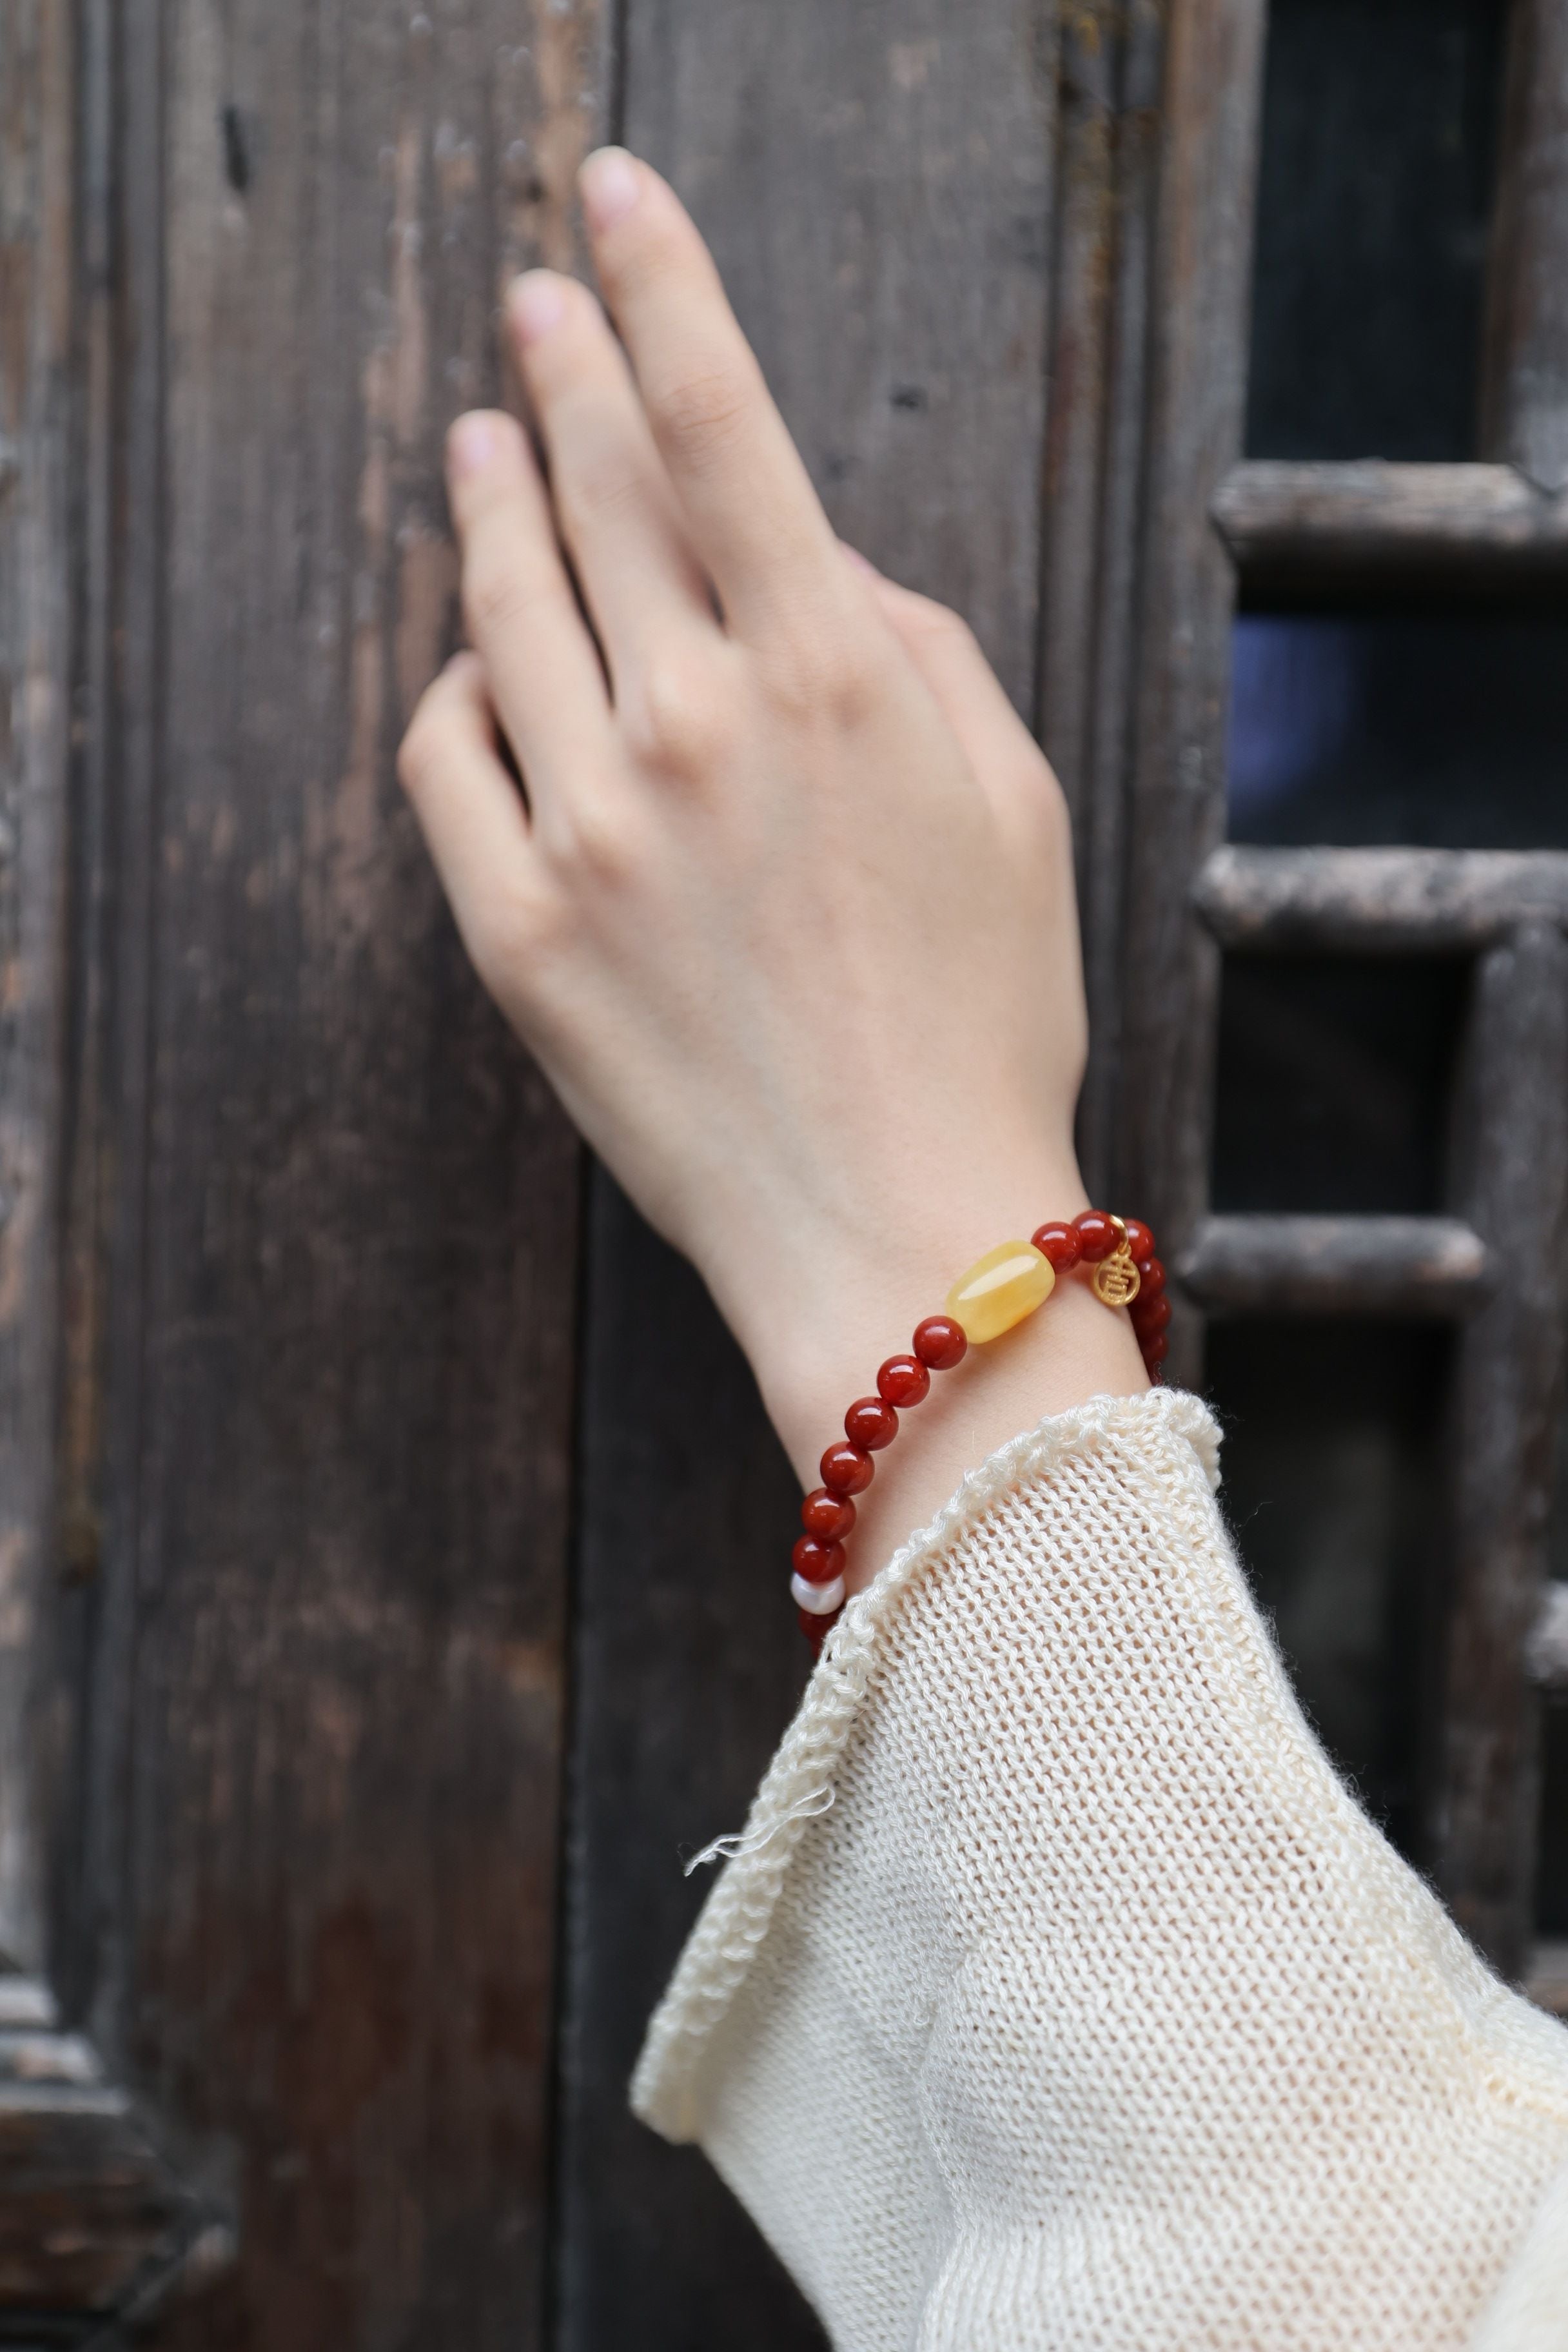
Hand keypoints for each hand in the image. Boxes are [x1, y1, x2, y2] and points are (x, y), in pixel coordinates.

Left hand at [399, 147, 1144, 1583]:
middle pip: (594, 487)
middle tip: (532, 304)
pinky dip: (454, 687)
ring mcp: (591, 828)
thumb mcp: (1011, 800)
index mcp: (835, 674)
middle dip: (557, 370)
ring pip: (501, 607)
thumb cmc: (985, 1017)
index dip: (660, 281)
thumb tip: (810, 560)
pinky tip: (474, 661)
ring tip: (479, 440)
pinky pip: (443, 755)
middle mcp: (696, 724)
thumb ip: (913, 645)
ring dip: (487, 501)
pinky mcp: (516, 930)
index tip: (613, 199)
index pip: (721, 416)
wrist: (899, 1229)